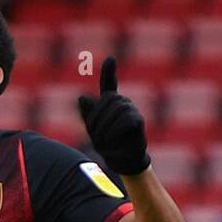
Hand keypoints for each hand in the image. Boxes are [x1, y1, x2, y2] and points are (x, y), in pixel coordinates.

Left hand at [77, 56, 149, 175]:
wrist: (122, 162)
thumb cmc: (109, 146)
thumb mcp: (94, 131)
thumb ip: (89, 114)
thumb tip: (82, 97)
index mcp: (111, 104)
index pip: (109, 84)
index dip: (109, 72)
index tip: (110, 59)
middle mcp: (123, 103)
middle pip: (108, 100)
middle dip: (97, 120)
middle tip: (95, 139)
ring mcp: (132, 110)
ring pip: (116, 109)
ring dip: (105, 129)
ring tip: (103, 143)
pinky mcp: (138, 121)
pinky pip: (125, 119)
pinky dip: (116, 132)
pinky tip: (116, 141)